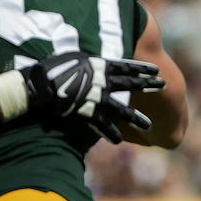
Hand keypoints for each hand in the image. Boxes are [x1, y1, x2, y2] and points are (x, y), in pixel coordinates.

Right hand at [20, 52, 162, 143]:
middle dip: (148, 86)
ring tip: (149, 126)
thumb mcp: (72, 60)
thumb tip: (96, 64)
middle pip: (130, 85)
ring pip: (122, 110)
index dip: (141, 69)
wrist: (37, 87)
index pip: (125, 67)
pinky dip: (111, 133)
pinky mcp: (89, 114)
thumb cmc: (50, 70)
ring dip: (136, 118)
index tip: (156, 70)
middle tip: (163, 86)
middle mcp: (102, 82)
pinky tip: (119, 140)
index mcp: (99, 67)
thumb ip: (88, 65)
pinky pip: (103, 126)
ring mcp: (97, 99)